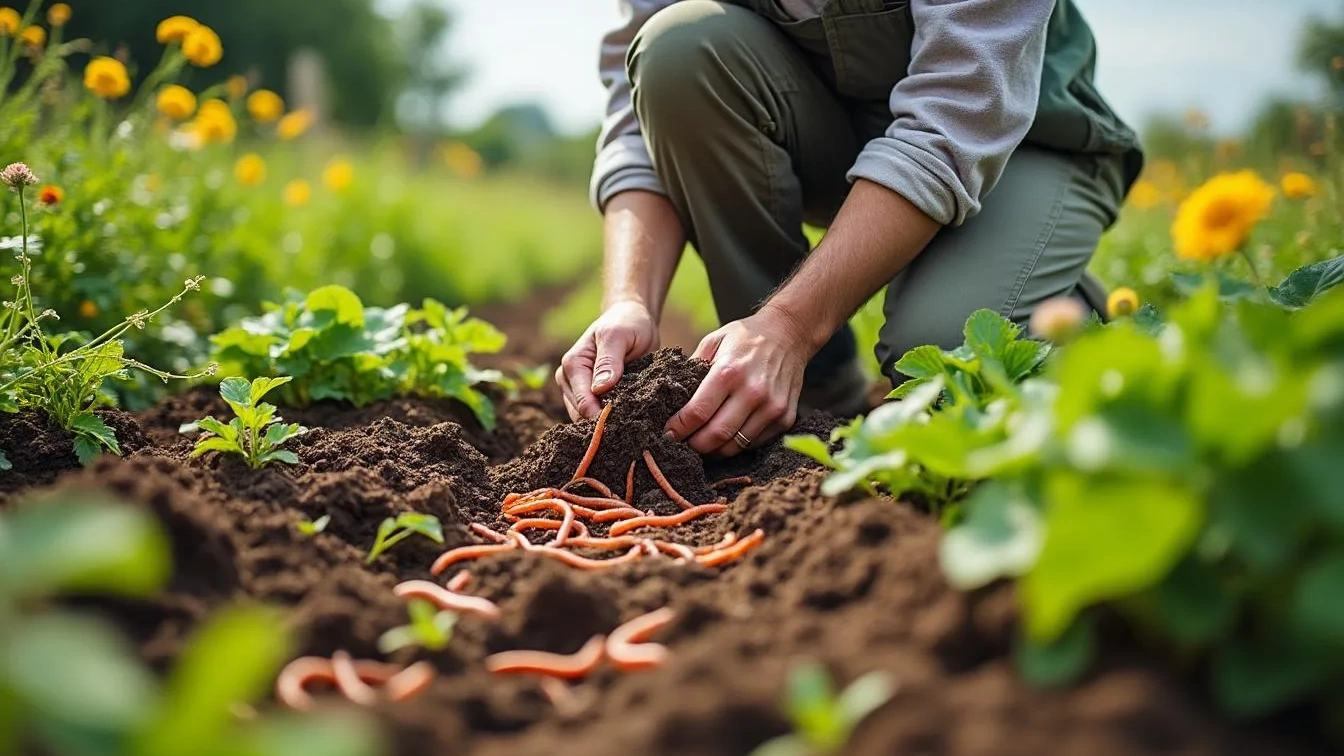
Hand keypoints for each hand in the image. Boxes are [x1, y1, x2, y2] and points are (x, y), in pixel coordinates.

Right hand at [556, 300, 658, 420]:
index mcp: (573, 365)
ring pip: (588, 419)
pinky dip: (612, 416)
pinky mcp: (591, 396)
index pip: (583, 402)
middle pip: (583, 415)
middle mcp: (570, 380)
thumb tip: (599, 389)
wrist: (631, 319)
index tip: (626, 420)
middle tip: (633, 418)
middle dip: (606, 419)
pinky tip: (628, 412)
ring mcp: (578, 390)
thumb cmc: (626, 323)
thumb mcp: (619, 335)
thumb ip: (609, 361)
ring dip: (609, 419)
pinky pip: (597, 415)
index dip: (602, 415)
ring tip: (632, 414)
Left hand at [665, 306, 808, 455]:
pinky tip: (726, 436)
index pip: (697, 413)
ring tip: (702, 443)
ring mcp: (772, 408)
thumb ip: (692, 369)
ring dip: (713, 450)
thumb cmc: (746, 338)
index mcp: (729, 372)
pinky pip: (754, 444)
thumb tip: (670, 398)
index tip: (667, 435)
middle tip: (682, 445)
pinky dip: (736, 445)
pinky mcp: (785, 418)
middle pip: (715, 436)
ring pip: (735, 446)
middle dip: (693, 446)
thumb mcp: (713, 341)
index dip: (678, 429)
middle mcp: (753, 392)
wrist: (789, 333)